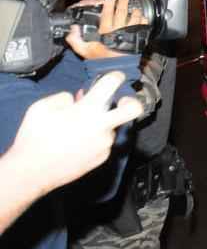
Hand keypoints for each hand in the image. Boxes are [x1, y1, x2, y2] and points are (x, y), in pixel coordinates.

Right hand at [7, 71, 142, 196]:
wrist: (31, 173)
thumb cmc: (34, 137)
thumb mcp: (41, 106)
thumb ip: (64, 97)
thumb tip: (78, 99)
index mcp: (88, 109)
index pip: (113, 83)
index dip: (115, 76)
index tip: (112, 78)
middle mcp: (102, 126)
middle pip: (134, 108)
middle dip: (132, 101)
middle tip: (120, 102)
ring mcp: (104, 143)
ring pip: (111, 127)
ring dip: (100, 124)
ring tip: (77, 130)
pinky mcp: (102, 157)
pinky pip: (103, 142)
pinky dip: (95, 139)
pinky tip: (76, 144)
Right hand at [65, 0, 146, 59]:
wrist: (116, 69)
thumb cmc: (101, 60)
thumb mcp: (85, 51)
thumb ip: (76, 40)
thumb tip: (72, 30)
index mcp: (106, 32)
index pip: (107, 14)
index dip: (108, 4)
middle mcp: (119, 30)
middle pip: (122, 12)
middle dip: (123, 2)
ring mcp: (130, 34)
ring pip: (134, 18)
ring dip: (135, 11)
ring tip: (135, 8)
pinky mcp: (138, 39)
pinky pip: (143, 27)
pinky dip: (144, 21)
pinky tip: (143, 18)